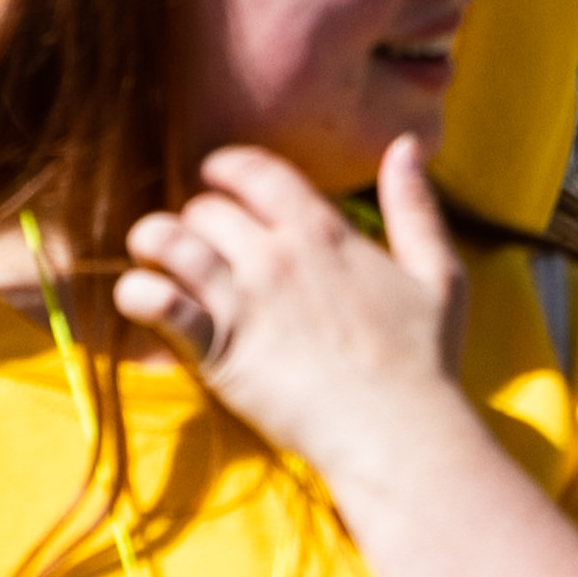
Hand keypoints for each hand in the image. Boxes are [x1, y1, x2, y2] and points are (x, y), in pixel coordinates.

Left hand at [114, 134, 474, 484]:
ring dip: (154, 244)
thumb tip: (406, 145)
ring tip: (158, 263)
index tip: (219, 185)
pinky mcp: (217, 349)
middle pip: (205, 206)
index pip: (253, 169)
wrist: (398, 431)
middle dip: (196, 220)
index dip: (226, 170)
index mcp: (323, 230)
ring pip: (166, 239)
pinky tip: (146, 302)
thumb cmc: (424, 360)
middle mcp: (276, 254)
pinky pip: (154, 301)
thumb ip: (415, 207)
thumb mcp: (439, 273)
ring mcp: (242, 299)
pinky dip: (138, 294)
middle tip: (202, 246)